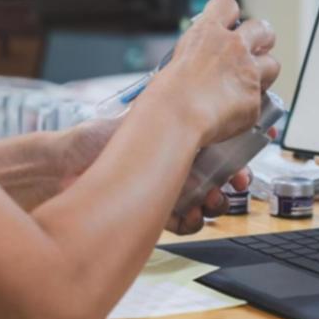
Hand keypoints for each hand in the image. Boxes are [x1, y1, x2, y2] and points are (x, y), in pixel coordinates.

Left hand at [56, 118, 251, 234]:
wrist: (64, 166)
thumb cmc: (97, 137)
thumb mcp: (141, 114)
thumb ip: (171, 112)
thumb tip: (203, 96)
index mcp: (173, 137)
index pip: (214, 144)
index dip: (235, 148)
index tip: (253, 144)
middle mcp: (171, 164)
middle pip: (216, 175)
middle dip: (233, 180)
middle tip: (238, 181)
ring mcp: (164, 190)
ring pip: (205, 200)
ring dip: (216, 202)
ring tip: (215, 199)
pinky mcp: (153, 213)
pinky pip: (182, 222)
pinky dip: (191, 221)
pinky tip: (192, 215)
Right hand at [148, 0, 279, 146]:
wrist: (176, 117)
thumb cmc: (166, 95)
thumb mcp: (174, 63)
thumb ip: (196, 60)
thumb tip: (201, 72)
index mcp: (207, 32)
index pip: (227, 6)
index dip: (230, 14)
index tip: (229, 23)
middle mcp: (233, 47)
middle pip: (262, 29)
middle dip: (263, 39)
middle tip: (256, 50)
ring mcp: (248, 71)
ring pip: (272, 64)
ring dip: (264, 73)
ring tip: (249, 85)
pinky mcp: (255, 99)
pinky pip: (260, 101)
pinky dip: (250, 107)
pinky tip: (236, 114)